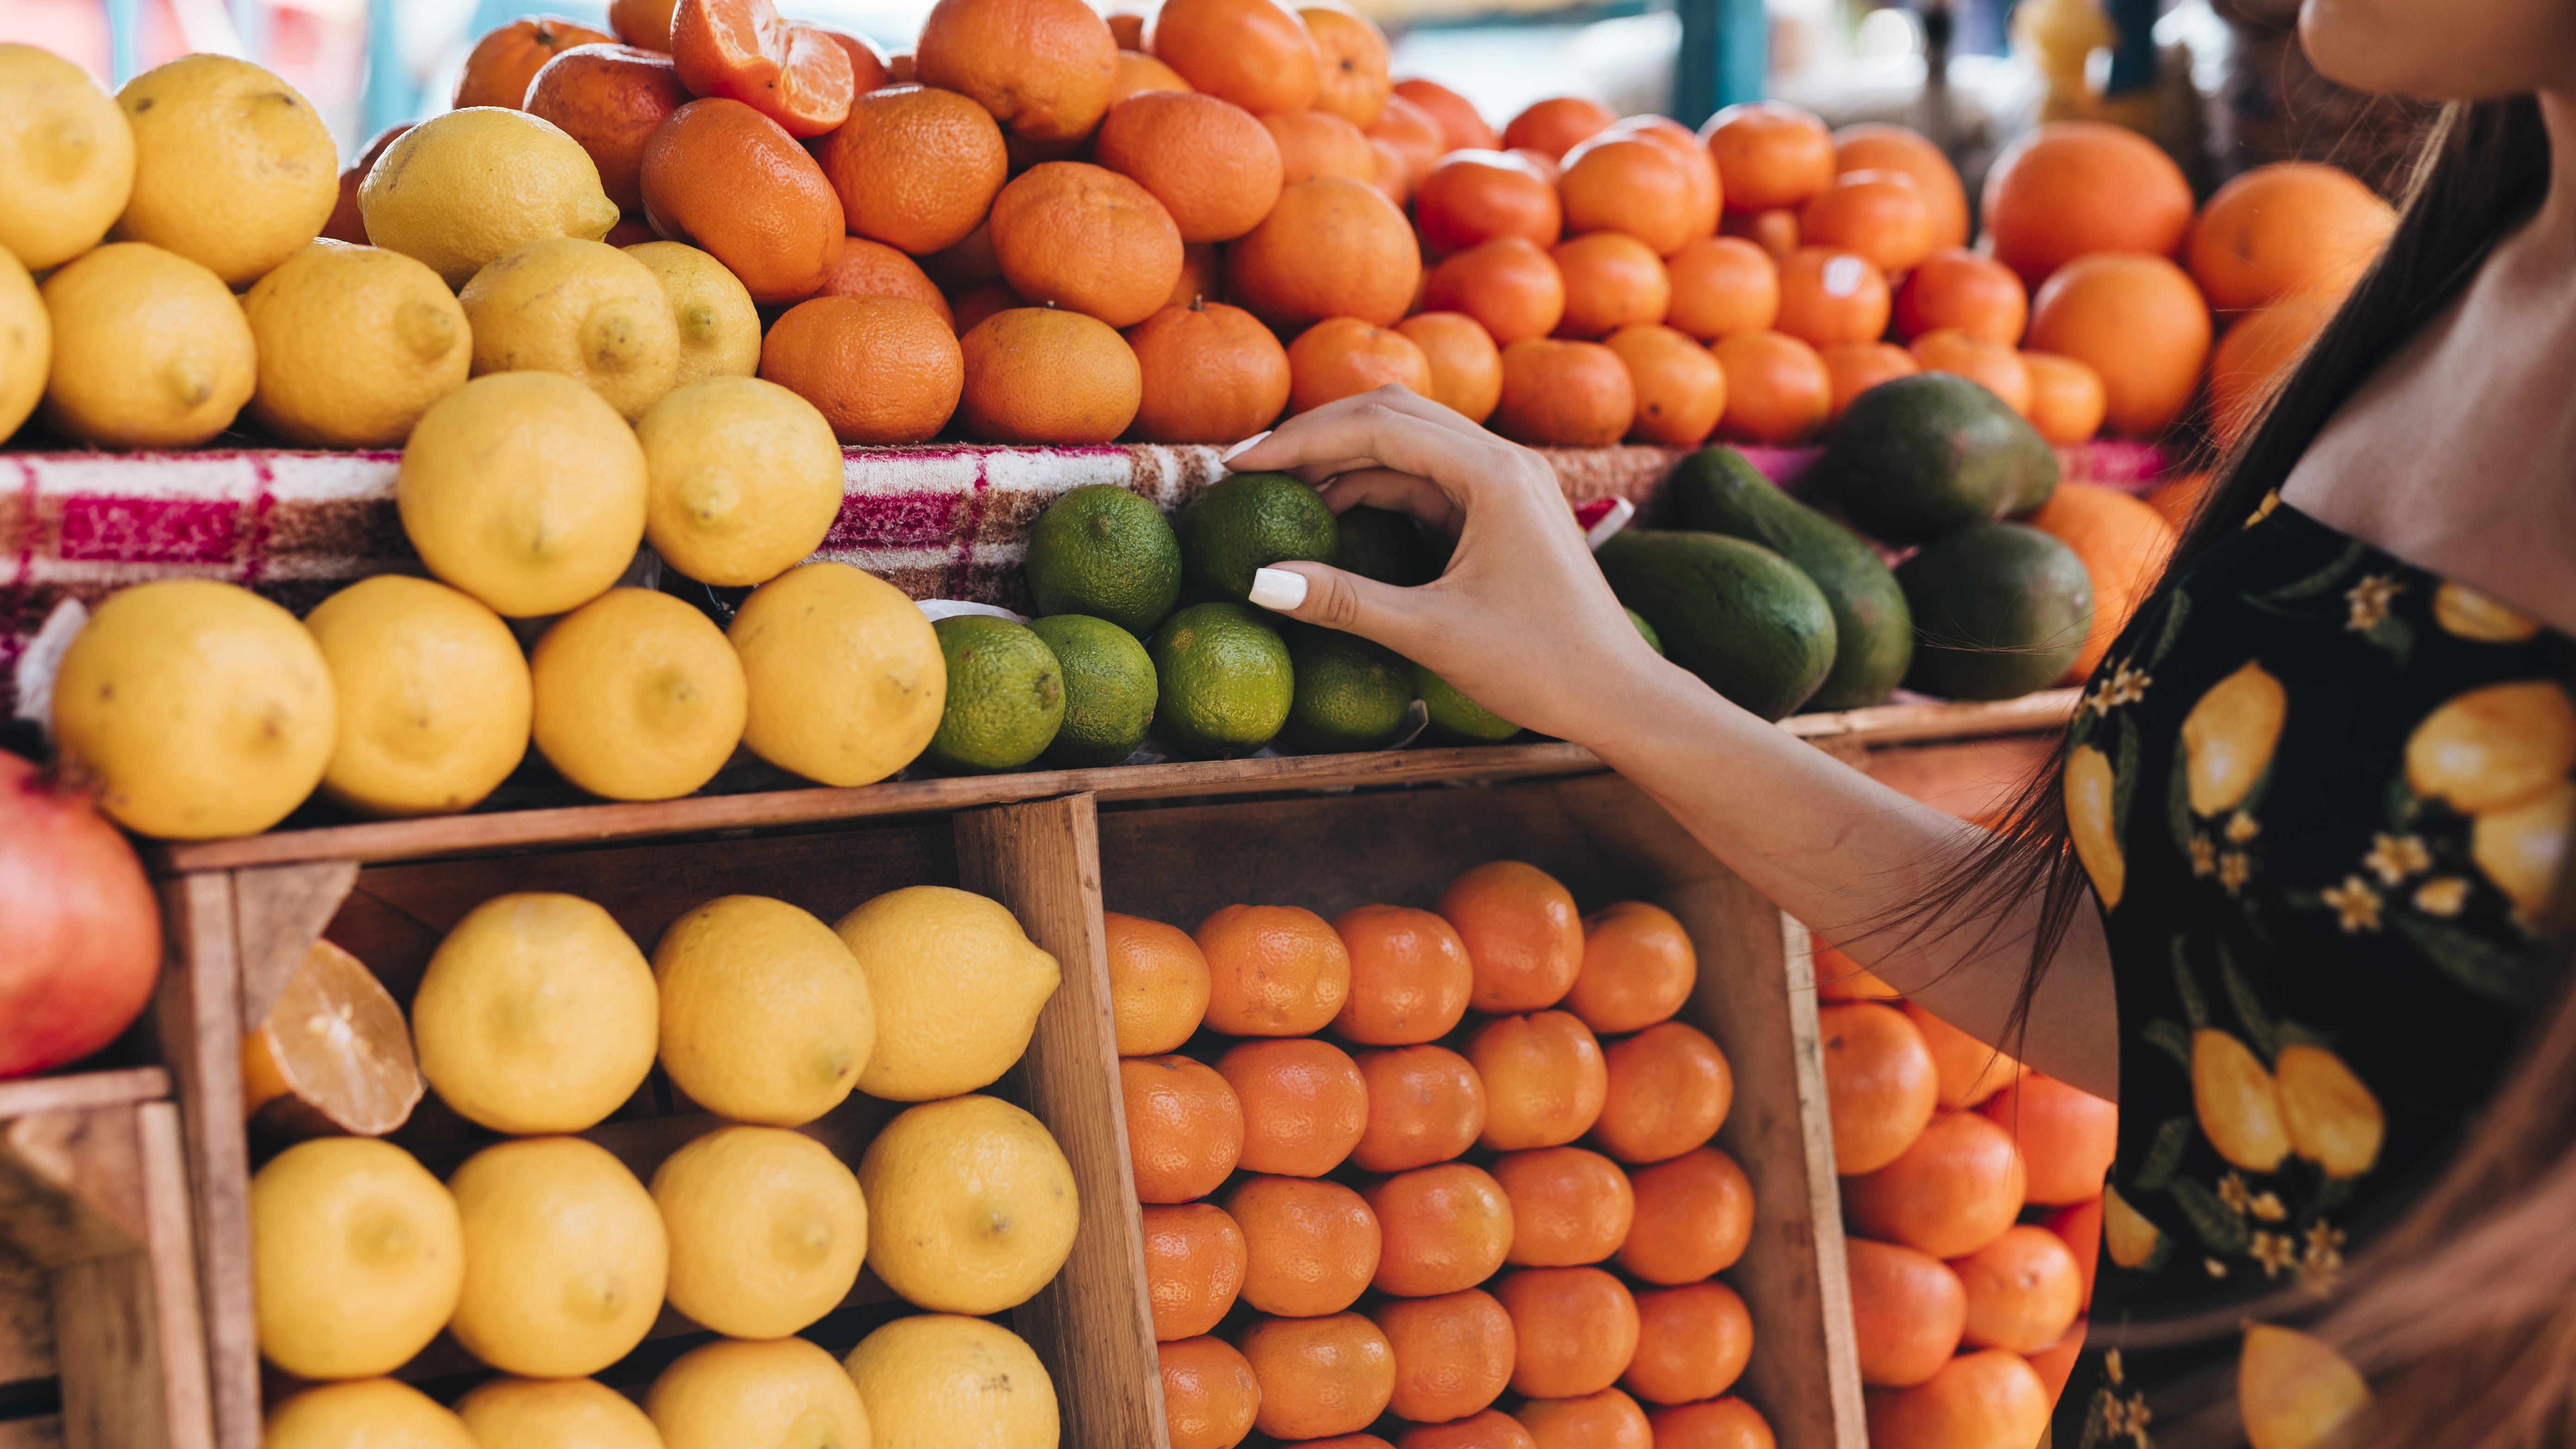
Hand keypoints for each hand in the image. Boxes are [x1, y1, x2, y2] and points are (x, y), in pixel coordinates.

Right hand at [1221, 386, 1695, 748]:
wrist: (1618, 695)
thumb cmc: (1541, 665)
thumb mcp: (1431, 634)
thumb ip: (1344, 601)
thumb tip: (1257, 581)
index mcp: (1493, 474)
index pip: (1378, 425)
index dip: (1301, 441)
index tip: (1240, 465)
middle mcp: (1504, 460)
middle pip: (1393, 414)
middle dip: (1316, 436)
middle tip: (1249, 468)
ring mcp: (1507, 481)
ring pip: (1410, 443)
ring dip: (1345, 461)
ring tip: (1282, 494)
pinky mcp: (1504, 509)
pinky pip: (1429, 478)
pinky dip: (1377, 487)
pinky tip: (1334, 516)